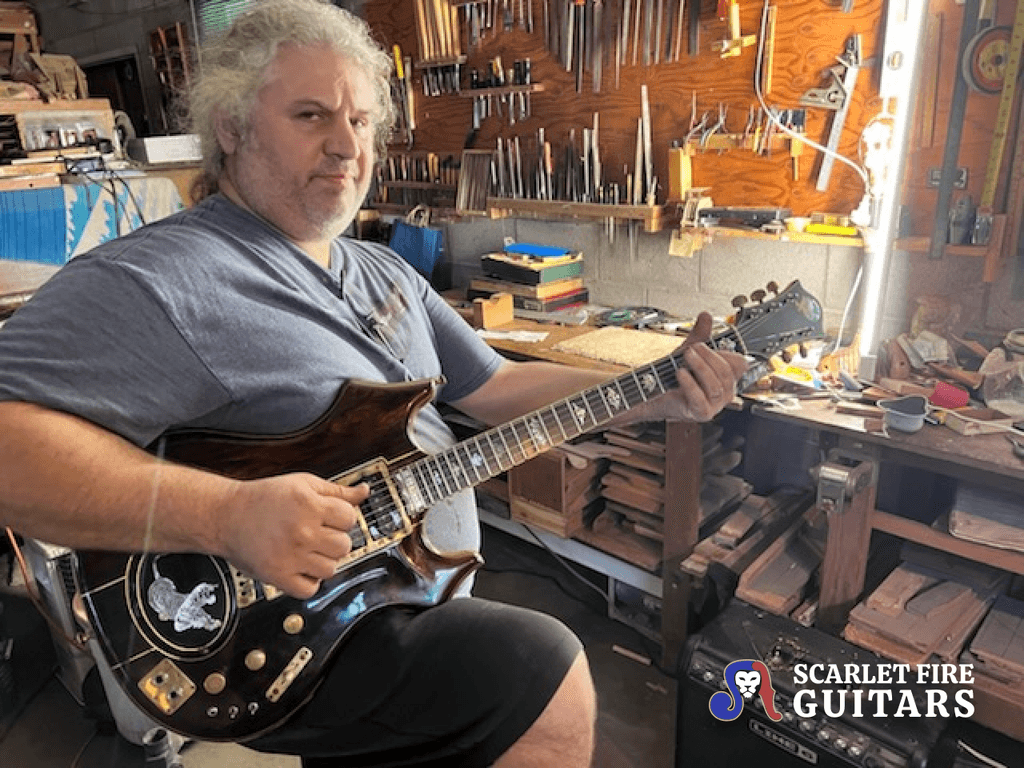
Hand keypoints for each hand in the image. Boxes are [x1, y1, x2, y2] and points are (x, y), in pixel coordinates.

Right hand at [218, 473, 367, 598]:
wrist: (225, 516)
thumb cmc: (264, 498)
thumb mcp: (303, 484)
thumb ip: (337, 490)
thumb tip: (364, 492)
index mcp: (309, 505)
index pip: (350, 518)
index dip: (342, 517)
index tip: (331, 518)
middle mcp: (301, 531)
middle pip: (344, 545)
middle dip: (335, 540)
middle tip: (318, 534)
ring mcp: (291, 556)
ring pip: (331, 569)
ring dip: (323, 561)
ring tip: (308, 550)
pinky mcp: (278, 576)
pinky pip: (310, 589)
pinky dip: (308, 582)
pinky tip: (300, 566)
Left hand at [659, 312, 747, 421]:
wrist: (655, 393)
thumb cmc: (675, 376)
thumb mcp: (689, 351)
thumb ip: (699, 334)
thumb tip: (706, 315)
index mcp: (727, 377)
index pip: (740, 364)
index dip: (726, 353)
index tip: (708, 345)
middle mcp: (725, 392)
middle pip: (726, 372)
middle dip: (709, 356)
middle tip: (693, 348)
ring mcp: (715, 405)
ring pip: (716, 385)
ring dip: (700, 367)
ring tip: (686, 357)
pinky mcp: (701, 413)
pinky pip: (701, 399)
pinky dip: (690, 384)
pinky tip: (681, 374)